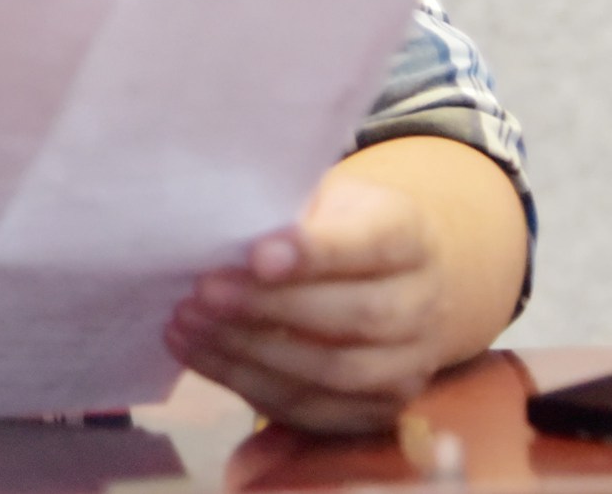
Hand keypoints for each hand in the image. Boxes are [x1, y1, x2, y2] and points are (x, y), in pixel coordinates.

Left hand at [164, 166, 445, 433]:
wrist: (398, 283)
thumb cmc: (341, 228)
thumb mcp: (327, 199)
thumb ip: (291, 213)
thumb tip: (229, 234)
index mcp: (410, 238)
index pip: (371, 246)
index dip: (316, 253)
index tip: (256, 254)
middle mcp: (422, 305)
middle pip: (356, 317)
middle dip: (270, 308)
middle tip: (202, 293)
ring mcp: (409, 366)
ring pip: (333, 373)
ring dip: (250, 353)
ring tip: (188, 325)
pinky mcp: (380, 410)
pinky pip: (314, 412)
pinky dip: (250, 386)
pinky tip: (202, 355)